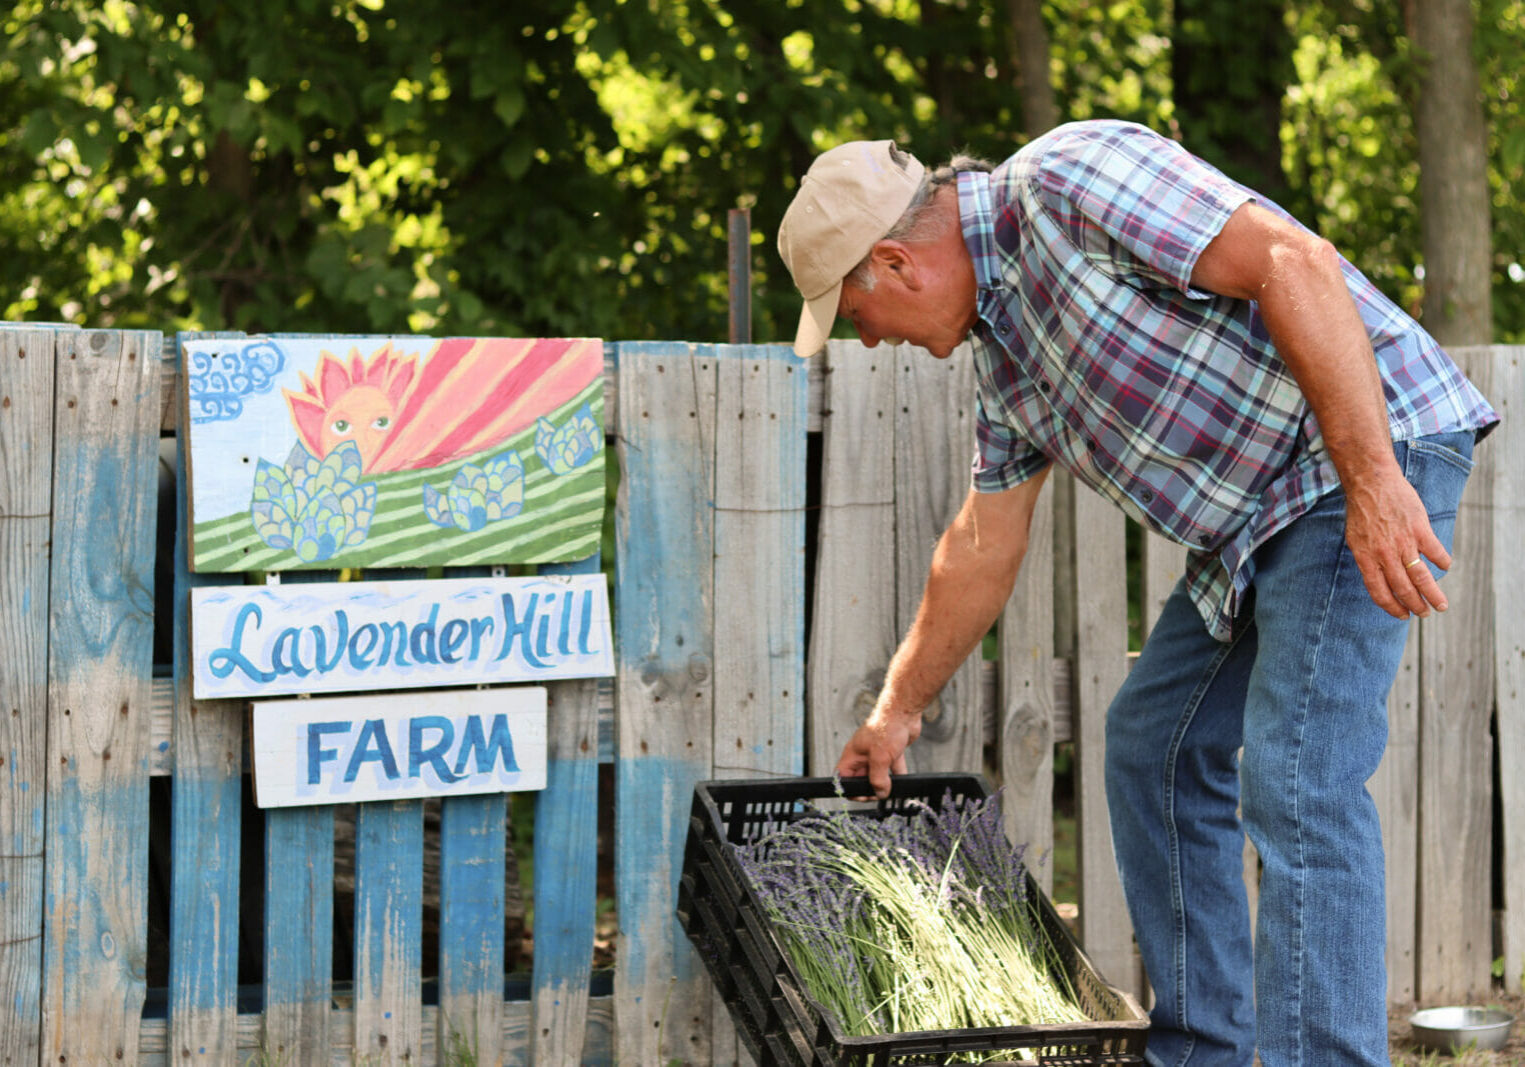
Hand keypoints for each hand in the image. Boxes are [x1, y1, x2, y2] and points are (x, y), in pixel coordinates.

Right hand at [835, 709, 920, 798]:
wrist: (904, 711)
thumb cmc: (887, 726)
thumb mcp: (880, 757)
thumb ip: (878, 778)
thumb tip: (880, 792)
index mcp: (854, 754)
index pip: (843, 775)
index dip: (848, 787)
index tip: (860, 795)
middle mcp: (864, 754)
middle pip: (861, 778)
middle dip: (869, 788)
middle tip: (878, 794)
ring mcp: (878, 753)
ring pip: (878, 775)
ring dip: (884, 783)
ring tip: (890, 789)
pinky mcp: (892, 752)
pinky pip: (893, 769)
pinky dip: (898, 776)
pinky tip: (903, 781)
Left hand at [1343, 467, 1450, 617]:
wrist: (1371, 482)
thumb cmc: (1362, 510)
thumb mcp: (1356, 539)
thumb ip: (1368, 559)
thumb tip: (1380, 579)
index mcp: (1366, 558)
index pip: (1379, 592)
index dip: (1391, 607)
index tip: (1402, 615)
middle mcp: (1384, 554)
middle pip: (1403, 588)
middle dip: (1416, 605)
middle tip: (1424, 613)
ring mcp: (1403, 542)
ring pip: (1421, 577)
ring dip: (1433, 594)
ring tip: (1441, 606)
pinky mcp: (1419, 529)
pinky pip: (1435, 552)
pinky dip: (1443, 562)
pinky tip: (1445, 567)